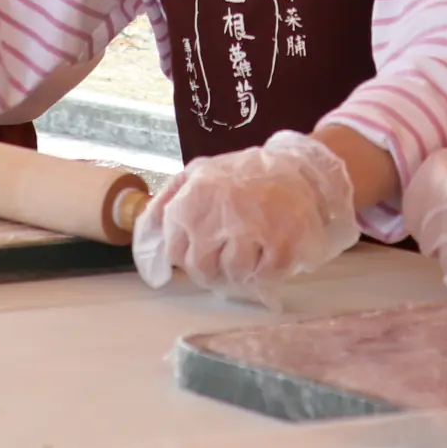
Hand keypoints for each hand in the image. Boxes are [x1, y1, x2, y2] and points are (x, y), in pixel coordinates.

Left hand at [132, 131, 359, 308]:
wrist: (300, 170)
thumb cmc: (243, 176)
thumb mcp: (197, 174)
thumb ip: (165, 204)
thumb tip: (146, 241)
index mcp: (194, 197)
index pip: (174, 251)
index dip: (188, 254)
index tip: (203, 246)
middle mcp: (219, 214)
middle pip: (201, 269)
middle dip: (212, 266)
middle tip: (228, 251)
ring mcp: (253, 230)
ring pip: (232, 274)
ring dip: (241, 267)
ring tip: (252, 246)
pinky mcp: (283, 245)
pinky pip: (263, 277)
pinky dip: (266, 270)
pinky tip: (269, 250)